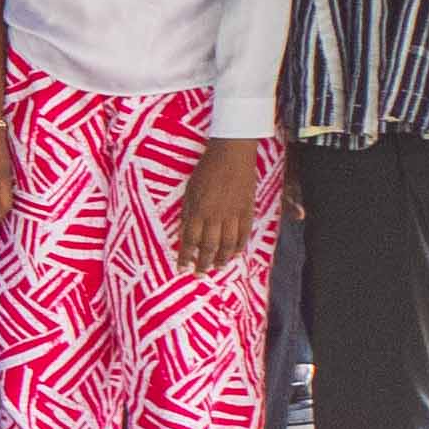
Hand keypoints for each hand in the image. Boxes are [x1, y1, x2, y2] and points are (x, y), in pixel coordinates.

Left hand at [168, 134, 266, 278]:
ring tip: (216, 268)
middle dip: (202, 263)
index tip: (182, 267)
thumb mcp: (189, 191)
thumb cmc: (206, 170)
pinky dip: (239, 247)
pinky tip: (234, 254)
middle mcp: (215, 216)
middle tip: (199, 274)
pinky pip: (244, 234)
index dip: (186, 256)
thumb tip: (185, 235)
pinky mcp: (247, 210)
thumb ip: (188, 214)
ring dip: (221, 259)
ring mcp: (233, 214)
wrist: (231, 155)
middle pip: (209, 247)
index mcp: (198, 211)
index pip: (190, 240)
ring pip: (227, 244)